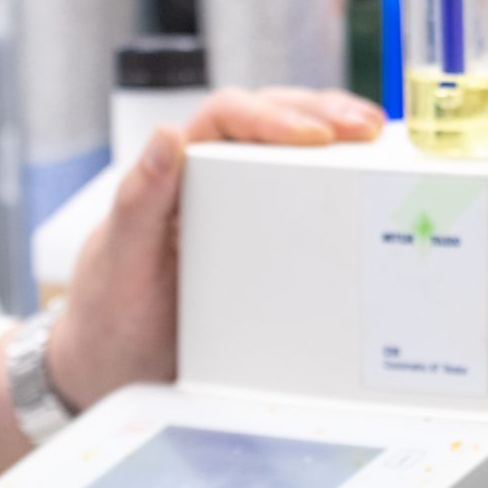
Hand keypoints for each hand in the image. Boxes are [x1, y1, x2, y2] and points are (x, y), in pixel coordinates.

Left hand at [0, 88, 382, 487]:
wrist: (114, 374)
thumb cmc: (108, 315)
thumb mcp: (119, 264)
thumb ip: (136, 202)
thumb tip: (165, 136)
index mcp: (173, 173)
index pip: (224, 117)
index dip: (271, 115)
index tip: (313, 136)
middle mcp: (208, 180)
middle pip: (269, 119)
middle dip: (321, 112)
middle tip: (368, 129)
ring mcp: (238, 210)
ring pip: (291, 151)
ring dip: (337, 138)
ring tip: (380, 142)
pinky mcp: (262, 244)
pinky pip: (302, 201)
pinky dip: (338, 184)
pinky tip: (369, 185)